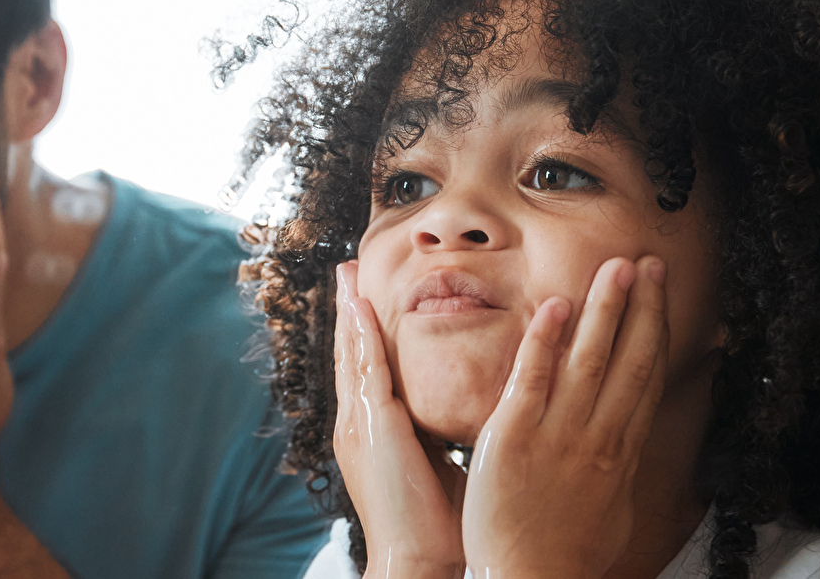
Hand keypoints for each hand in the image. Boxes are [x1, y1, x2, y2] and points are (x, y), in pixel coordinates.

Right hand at [332, 261, 465, 578]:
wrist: (419, 559)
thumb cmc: (439, 524)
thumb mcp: (439, 465)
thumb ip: (444, 435)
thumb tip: (471, 412)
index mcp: (373, 433)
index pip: (368, 370)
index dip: (366, 334)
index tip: (367, 299)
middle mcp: (357, 424)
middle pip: (351, 354)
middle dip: (351, 311)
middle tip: (348, 270)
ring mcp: (358, 424)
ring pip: (353, 353)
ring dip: (351, 310)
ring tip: (349, 272)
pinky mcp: (370, 426)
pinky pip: (365, 367)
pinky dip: (362, 333)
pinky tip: (363, 304)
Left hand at [461, 256, 669, 578]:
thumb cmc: (566, 555)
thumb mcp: (612, 510)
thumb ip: (617, 469)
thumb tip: (629, 446)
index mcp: (620, 452)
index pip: (645, 378)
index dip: (656, 331)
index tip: (662, 295)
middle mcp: (598, 437)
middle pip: (629, 359)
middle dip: (643, 307)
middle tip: (649, 262)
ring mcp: (558, 434)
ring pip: (590, 359)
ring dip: (605, 309)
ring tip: (617, 267)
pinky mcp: (513, 437)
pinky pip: (532, 379)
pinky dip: (547, 341)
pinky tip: (556, 307)